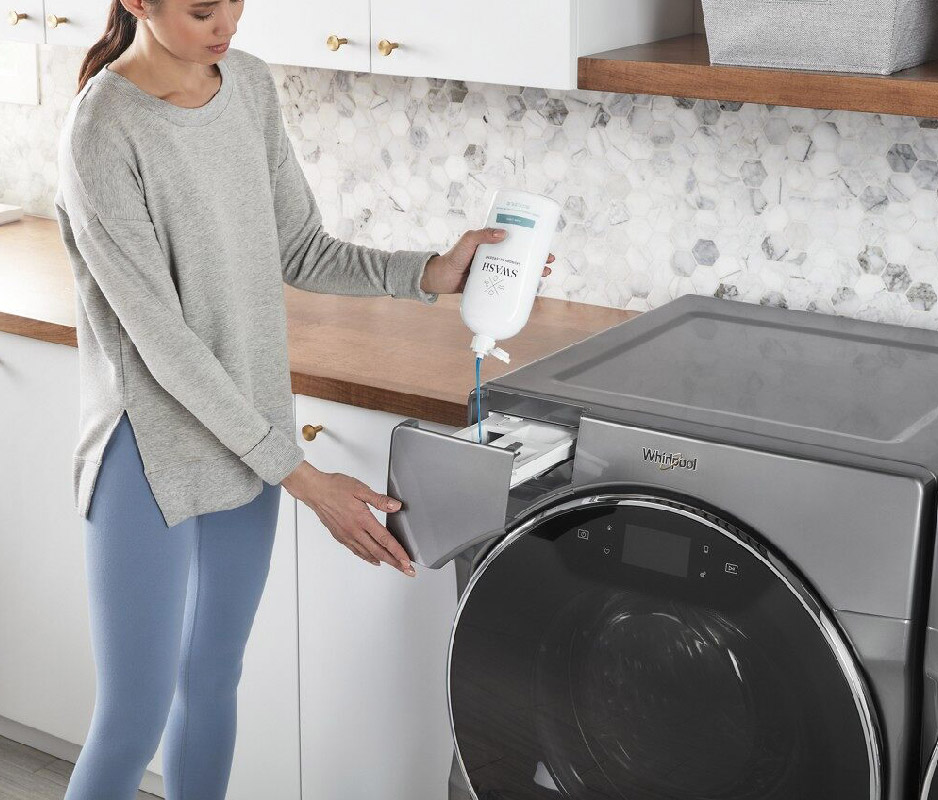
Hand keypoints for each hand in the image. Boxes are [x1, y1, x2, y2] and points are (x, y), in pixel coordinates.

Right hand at [281, 461, 414, 575]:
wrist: (315, 491)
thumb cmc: (335, 487)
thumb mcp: (360, 489)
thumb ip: (379, 500)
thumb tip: (395, 506)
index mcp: (362, 519)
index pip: (384, 539)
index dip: (397, 552)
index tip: (406, 561)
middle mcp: (354, 531)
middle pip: (378, 551)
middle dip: (394, 562)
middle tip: (406, 570)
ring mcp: (346, 535)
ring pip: (368, 554)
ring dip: (383, 561)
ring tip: (394, 566)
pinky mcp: (340, 536)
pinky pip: (356, 551)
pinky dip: (367, 557)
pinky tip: (373, 559)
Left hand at [419, 227, 554, 294]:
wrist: (439, 279)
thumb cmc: (452, 257)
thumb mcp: (467, 241)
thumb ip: (482, 235)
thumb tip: (504, 233)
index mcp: (493, 244)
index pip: (517, 240)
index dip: (533, 242)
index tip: (545, 244)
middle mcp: (496, 257)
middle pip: (522, 257)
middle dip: (538, 259)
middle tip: (549, 262)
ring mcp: (494, 272)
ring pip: (518, 272)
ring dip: (532, 274)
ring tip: (543, 275)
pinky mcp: (490, 285)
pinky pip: (508, 286)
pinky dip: (519, 289)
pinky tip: (528, 292)